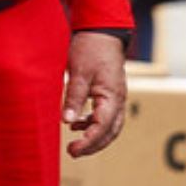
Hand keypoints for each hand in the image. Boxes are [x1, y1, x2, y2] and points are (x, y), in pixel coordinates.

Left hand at [64, 31, 127, 157]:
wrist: (102, 32)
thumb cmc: (90, 49)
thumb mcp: (79, 73)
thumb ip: (74, 98)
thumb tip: (67, 121)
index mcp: (112, 98)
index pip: (102, 128)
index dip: (88, 142)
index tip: (73, 150)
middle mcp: (118, 101)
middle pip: (110, 132)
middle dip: (93, 145)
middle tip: (73, 153)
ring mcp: (116, 97)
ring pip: (110, 126)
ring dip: (94, 136)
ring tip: (74, 143)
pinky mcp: (110, 93)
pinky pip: (105, 115)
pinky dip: (92, 123)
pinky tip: (76, 123)